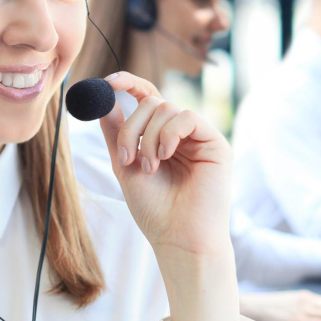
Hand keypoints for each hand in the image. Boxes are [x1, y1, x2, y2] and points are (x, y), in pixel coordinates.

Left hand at [98, 71, 232, 255]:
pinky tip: (165, 156)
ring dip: (149, 137)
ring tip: (150, 167)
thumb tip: (104, 100)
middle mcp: (181, 134)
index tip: (109, 82)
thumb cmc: (155, 210)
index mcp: (160, 137)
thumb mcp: (125, 167)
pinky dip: (169, 133)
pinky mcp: (215, 143)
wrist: (179, 238)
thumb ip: (116, 134)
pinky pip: (187, 117)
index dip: (129, 84)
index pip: (147, 98)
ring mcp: (199, 137)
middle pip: (152, 102)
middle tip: (127, 158)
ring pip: (166, 108)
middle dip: (132, 127)